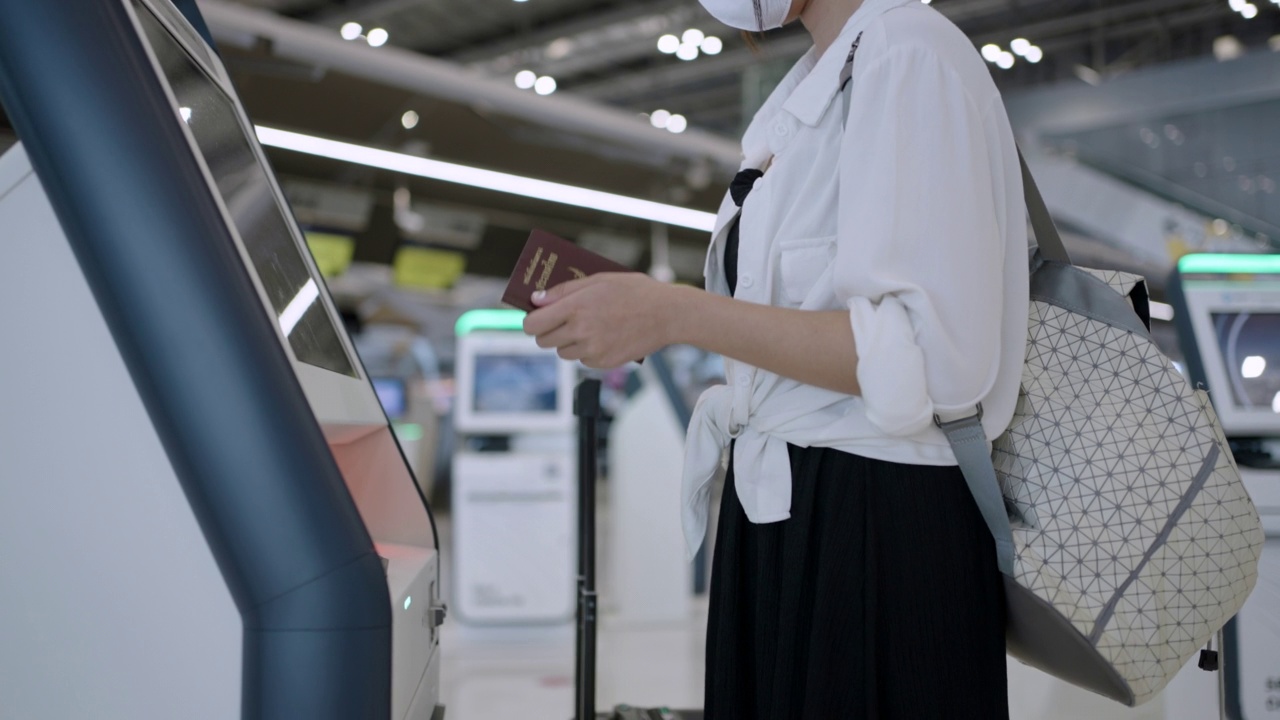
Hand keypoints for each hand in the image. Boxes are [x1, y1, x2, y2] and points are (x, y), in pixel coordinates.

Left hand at [522, 273, 679, 367]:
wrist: (667, 314)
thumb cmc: (634, 291)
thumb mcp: (598, 280)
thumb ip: (563, 291)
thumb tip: (536, 300)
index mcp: (576, 307)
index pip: (533, 324)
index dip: (530, 322)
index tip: (535, 318)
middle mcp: (580, 331)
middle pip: (543, 341)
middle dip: (548, 331)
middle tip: (562, 320)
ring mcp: (592, 349)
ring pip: (562, 352)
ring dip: (568, 342)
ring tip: (588, 326)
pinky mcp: (604, 362)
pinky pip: (582, 360)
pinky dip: (587, 351)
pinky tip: (604, 336)